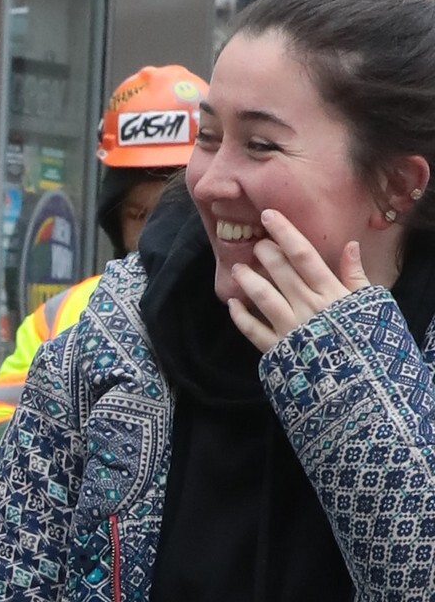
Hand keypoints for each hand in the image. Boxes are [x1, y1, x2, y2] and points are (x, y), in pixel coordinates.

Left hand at [227, 209, 369, 354]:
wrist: (357, 384)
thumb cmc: (365, 341)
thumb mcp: (368, 305)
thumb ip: (356, 275)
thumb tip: (350, 244)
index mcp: (330, 292)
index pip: (304, 255)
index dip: (285, 233)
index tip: (268, 216)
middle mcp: (308, 306)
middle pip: (282, 272)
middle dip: (265, 254)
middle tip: (256, 244)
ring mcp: (291, 329)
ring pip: (264, 298)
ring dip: (249, 281)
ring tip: (238, 269)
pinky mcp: (278, 351)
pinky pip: (254, 332)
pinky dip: (241, 318)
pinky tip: (232, 305)